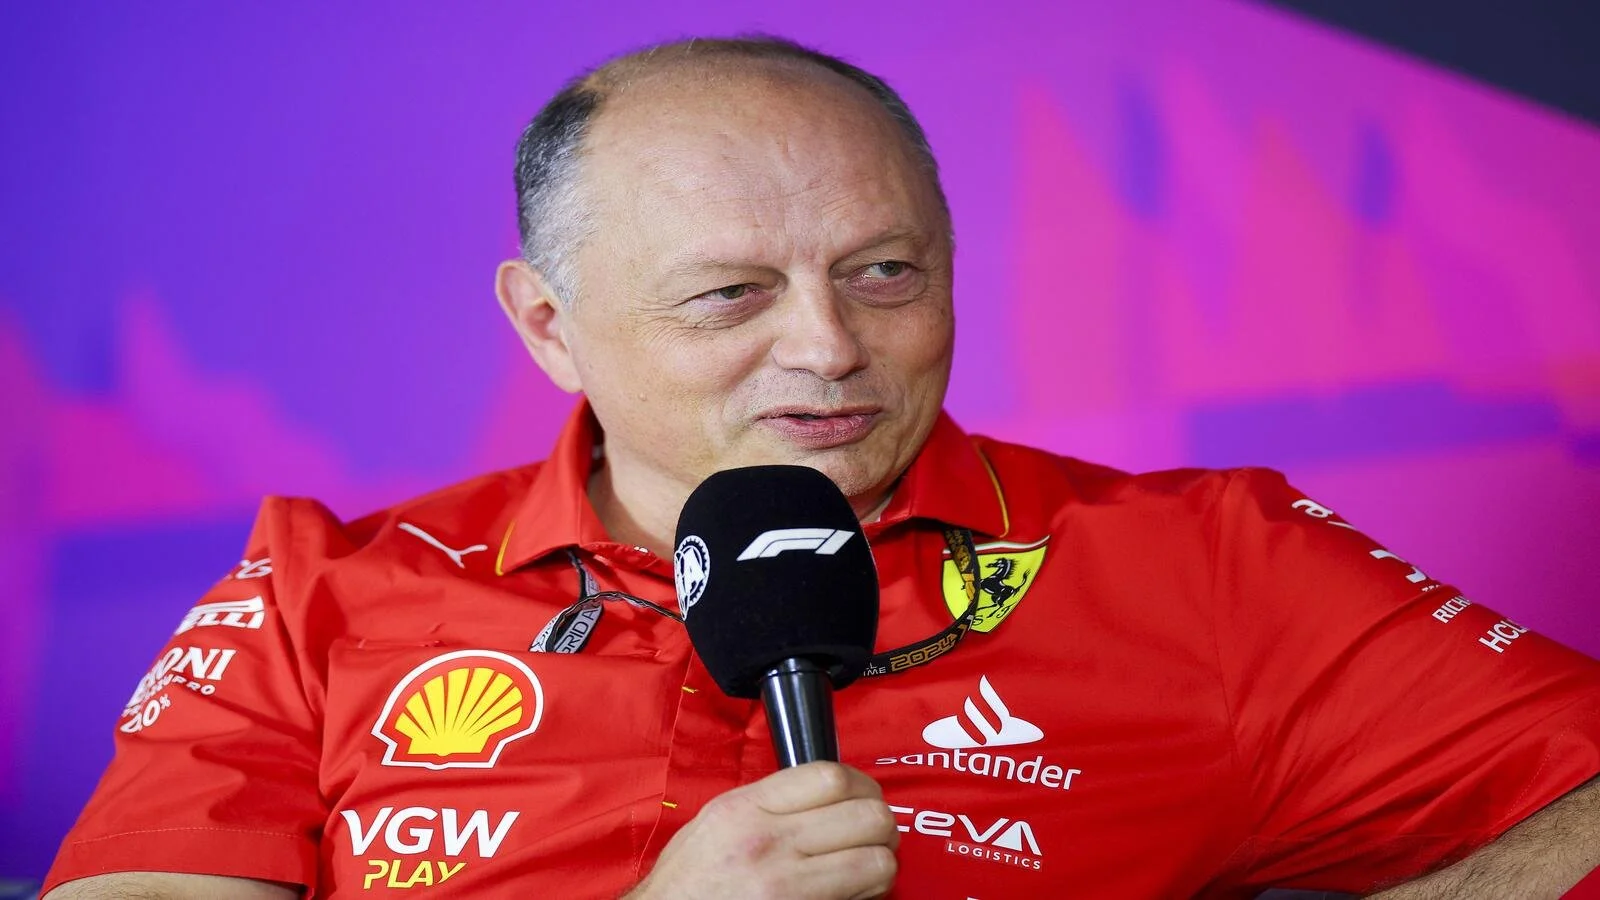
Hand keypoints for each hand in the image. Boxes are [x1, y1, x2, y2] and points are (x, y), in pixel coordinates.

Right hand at [626, 762, 898, 899]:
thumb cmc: (688, 883)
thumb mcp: (715, 822)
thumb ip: (766, 801)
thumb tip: (823, 789)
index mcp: (745, 809)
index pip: (831, 777)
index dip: (861, 786)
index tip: (862, 797)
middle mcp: (768, 843)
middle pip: (866, 815)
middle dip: (880, 825)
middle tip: (873, 834)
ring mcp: (787, 886)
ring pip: (877, 861)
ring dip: (880, 863)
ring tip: (866, 865)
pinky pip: (863, 898)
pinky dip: (869, 893)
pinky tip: (853, 891)